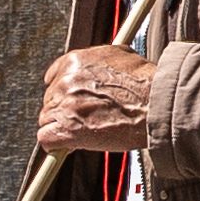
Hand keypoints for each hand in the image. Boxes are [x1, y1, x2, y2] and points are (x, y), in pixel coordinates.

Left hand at [34, 44, 157, 156]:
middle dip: (65, 110)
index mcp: (74, 62)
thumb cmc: (144, 83)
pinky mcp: (66, 130)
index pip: (53, 76)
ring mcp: (64, 106)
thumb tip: (95, 67)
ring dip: (61, 126)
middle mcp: (65, 81)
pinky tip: (69, 144)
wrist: (154, 104)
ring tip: (83, 131)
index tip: (70, 100)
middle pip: (51, 99)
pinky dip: (55, 143)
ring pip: (47, 119)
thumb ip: (98, 61)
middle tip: (84, 118)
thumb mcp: (120, 56)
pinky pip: (46, 138)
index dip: (63, 91)